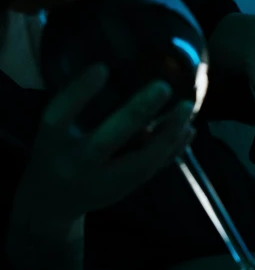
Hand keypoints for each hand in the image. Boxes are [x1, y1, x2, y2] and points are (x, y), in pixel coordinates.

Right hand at [20, 63, 195, 222]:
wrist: (54, 201)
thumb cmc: (57, 149)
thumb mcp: (56, 127)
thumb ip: (78, 104)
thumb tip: (121, 68)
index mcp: (51, 140)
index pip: (59, 114)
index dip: (80, 91)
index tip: (102, 67)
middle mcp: (74, 163)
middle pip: (105, 141)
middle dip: (136, 114)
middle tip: (163, 87)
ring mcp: (101, 182)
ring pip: (138, 162)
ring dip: (166, 134)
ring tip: (186, 108)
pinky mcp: (122, 191)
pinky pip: (152, 170)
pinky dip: (172, 150)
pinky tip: (187, 130)